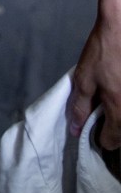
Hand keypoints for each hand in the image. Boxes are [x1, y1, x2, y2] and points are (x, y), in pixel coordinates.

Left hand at [68, 10, 120, 149]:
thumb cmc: (104, 52)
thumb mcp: (84, 78)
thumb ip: (80, 106)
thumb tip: (75, 128)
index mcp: (119, 110)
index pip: (112, 141)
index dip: (99, 138)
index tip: (93, 131)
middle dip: (113, 130)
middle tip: (101, 118)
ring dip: (119, 117)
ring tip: (110, 103)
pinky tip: (117, 91)